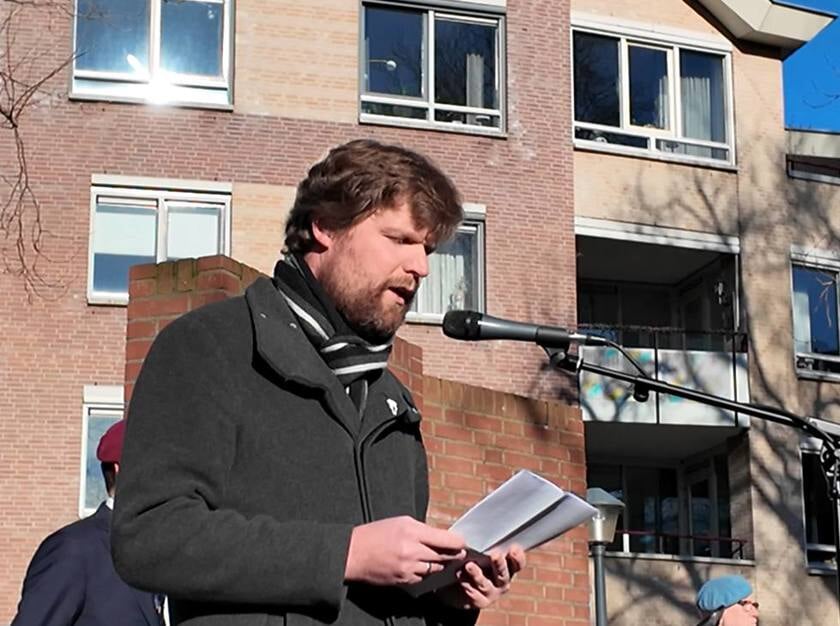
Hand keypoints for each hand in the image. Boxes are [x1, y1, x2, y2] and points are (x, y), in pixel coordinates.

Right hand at [344, 516, 465, 584]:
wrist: (353, 554)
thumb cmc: (375, 534)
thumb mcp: (400, 522)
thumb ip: (422, 529)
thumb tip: (440, 536)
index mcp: (412, 531)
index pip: (446, 540)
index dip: (458, 542)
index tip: (462, 543)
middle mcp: (413, 550)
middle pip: (444, 556)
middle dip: (453, 555)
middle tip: (459, 553)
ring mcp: (408, 568)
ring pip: (435, 569)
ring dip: (439, 565)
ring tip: (440, 559)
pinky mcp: (404, 581)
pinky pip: (423, 578)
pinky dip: (425, 573)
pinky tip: (421, 567)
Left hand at [437, 545, 525, 609]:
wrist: (457, 586)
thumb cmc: (471, 560)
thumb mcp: (479, 550)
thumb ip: (484, 542)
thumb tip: (482, 521)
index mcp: (507, 567)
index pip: (517, 563)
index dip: (518, 557)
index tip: (513, 548)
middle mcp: (502, 581)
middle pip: (504, 574)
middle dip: (499, 565)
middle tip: (494, 555)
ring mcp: (491, 593)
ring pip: (486, 584)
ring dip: (477, 575)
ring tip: (469, 565)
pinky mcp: (478, 602)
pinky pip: (473, 594)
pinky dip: (466, 585)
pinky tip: (460, 578)